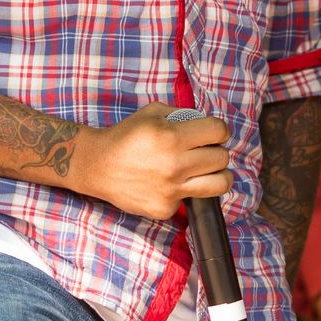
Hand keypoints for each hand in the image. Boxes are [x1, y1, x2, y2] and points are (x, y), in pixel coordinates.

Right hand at [72, 102, 232, 217]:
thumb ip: (182, 114)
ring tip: (207, 169)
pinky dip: (185, 189)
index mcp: (172, 136)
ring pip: (220, 184)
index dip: (220, 129)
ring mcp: (171, 190)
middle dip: (217, 150)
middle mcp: (174, 165)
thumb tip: (205, 122)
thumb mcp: (152, 112)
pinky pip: (190, 198)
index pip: (218, 131)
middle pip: (222, 158)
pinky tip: (169, 182)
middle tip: (206, 149)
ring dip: (217, 174)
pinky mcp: (165, 208)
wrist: (98, 166)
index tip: (215, 132)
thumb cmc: (126, 136)